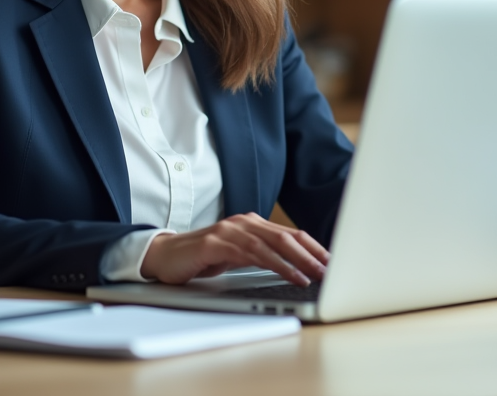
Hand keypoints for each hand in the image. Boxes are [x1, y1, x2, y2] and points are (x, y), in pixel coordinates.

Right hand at [139, 213, 328, 285]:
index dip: (314, 247)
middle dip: (312, 254)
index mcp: (251, 224)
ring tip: (316, 275)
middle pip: (286, 237)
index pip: (290, 234)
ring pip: (272, 244)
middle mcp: (244, 222)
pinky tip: (289, 275)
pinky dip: (275, 265)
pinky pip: (252, 254)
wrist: (163, 256)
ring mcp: (230, 230)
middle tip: (331, 269)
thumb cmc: (202, 258)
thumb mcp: (237, 257)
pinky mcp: (216, 243)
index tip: (333, 262)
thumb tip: (295, 269)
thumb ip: (260, 257)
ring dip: (298, 261)